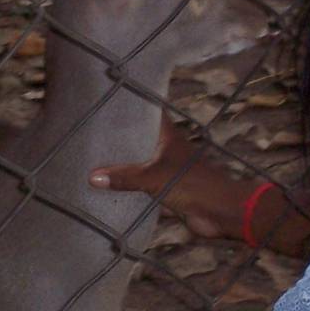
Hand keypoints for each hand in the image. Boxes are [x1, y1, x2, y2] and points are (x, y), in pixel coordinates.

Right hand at [90, 120, 309, 254]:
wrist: (220, 212)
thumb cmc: (193, 184)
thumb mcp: (154, 178)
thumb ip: (124, 177)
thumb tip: (92, 177)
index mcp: (167, 134)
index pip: (147, 110)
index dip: (130, 103)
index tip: (106, 98)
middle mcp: (165, 146)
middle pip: (139, 136)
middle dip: (118, 135)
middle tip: (89, 130)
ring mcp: (165, 166)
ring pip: (139, 159)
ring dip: (121, 161)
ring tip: (91, 155)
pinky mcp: (165, 186)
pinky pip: (140, 181)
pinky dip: (127, 182)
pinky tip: (108, 183)